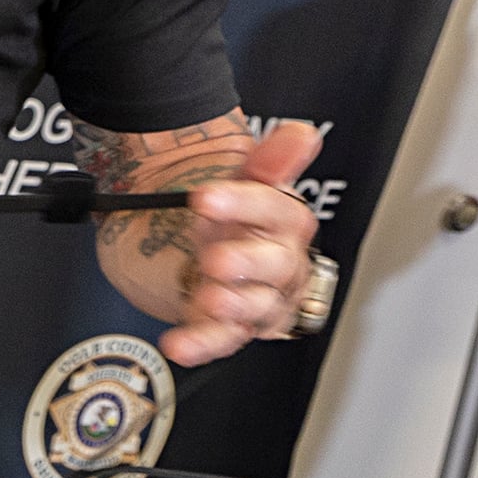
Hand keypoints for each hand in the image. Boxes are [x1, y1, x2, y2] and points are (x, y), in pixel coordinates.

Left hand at [160, 121, 324, 366]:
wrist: (210, 250)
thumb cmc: (237, 219)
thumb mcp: (248, 181)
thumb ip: (271, 159)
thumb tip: (299, 133)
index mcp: (283, 224)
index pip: (274, 210)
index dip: (243, 204)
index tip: (205, 196)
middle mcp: (277, 265)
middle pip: (274, 266)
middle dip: (247, 263)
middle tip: (216, 258)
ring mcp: (256, 300)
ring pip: (254, 307)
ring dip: (232, 304)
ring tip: (208, 298)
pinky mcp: (230, 329)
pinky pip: (220, 340)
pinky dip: (200, 345)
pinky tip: (178, 344)